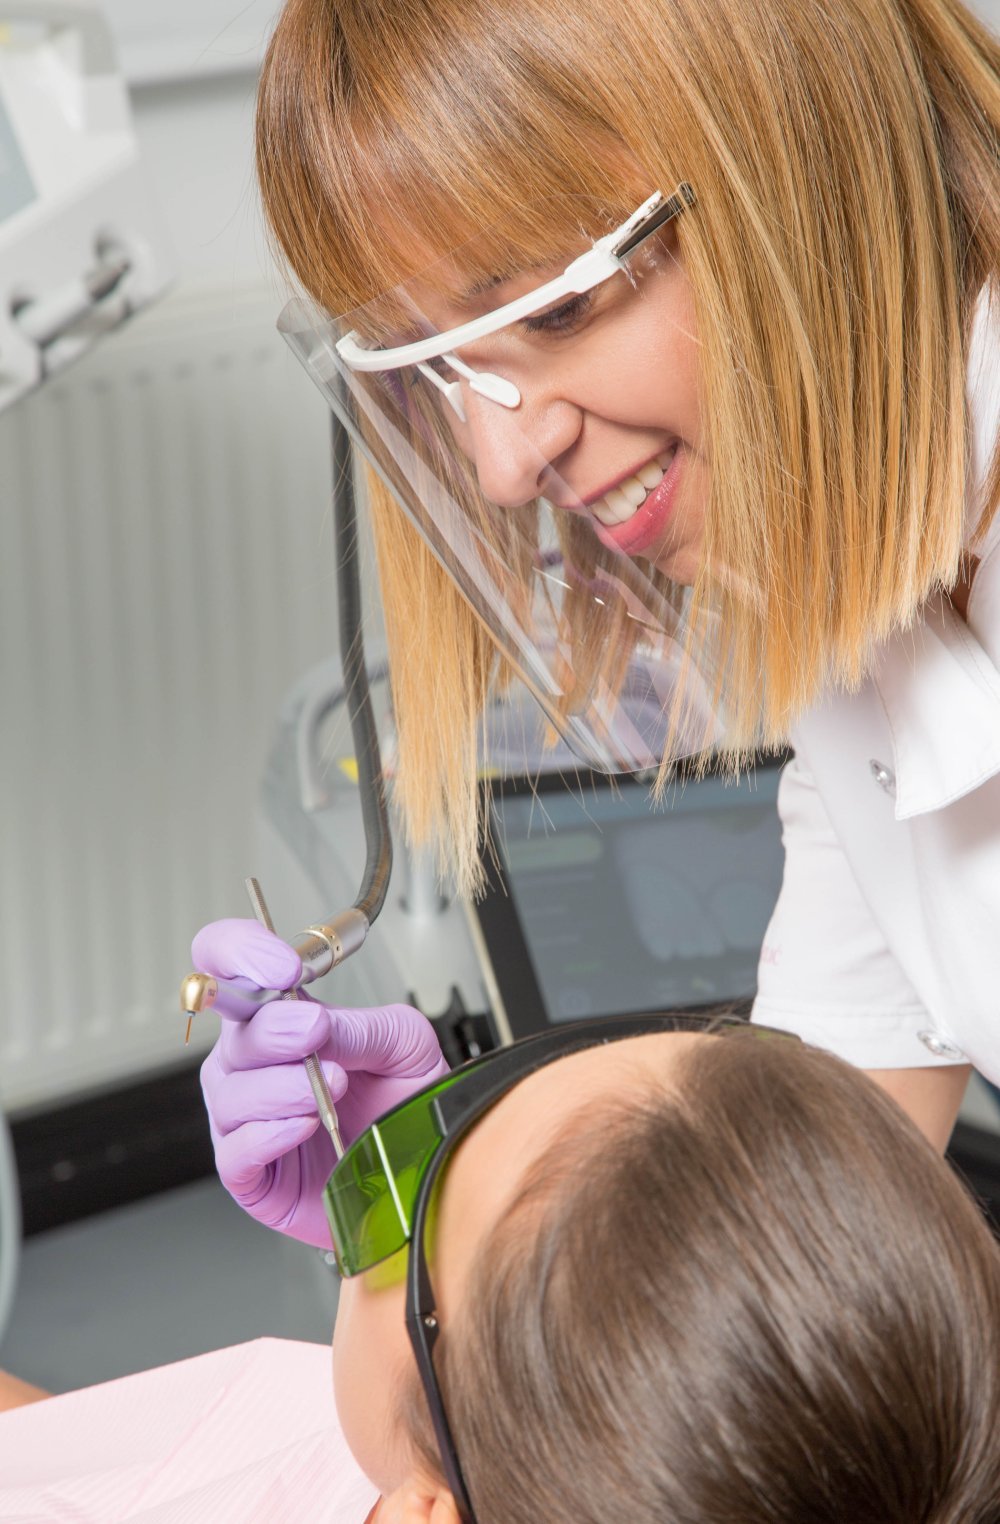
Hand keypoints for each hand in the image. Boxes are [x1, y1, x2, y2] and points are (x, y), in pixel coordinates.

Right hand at [195, 918, 449, 1247]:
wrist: (421, 1172)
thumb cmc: (405, 1104)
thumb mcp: (404, 1045)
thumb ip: (360, 1027)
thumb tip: (314, 1019)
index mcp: (283, 1016)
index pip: (229, 962)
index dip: (240, 952)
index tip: (281, 966)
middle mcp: (254, 1062)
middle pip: (230, 1030)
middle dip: (273, 1026)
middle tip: (316, 1030)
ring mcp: (245, 1118)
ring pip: (231, 1091)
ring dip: (281, 1086)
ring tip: (329, 1090)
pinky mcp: (249, 1174)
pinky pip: (234, 1151)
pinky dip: (269, 1134)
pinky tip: (304, 1126)